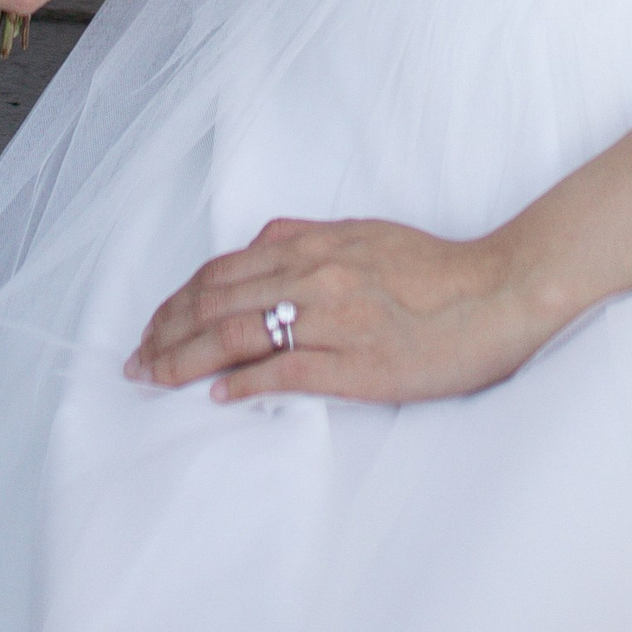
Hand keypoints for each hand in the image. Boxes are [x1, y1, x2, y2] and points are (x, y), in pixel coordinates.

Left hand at [126, 212, 546, 403]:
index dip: (178, 301)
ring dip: (187, 359)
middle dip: (167, 332)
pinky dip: (243, 384)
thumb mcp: (363, 234)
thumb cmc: (434, 267)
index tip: (153, 327)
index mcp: (313, 245)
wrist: (495, 292)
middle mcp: (314, 275)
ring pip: (237, 334)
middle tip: (137, 361)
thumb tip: (258, 248)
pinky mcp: (355, 363)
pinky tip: (217, 398)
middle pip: (216, 301)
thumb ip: (308, 238)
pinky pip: (285, 371)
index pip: (222, 272)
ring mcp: (332, 319)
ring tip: (157, 378)